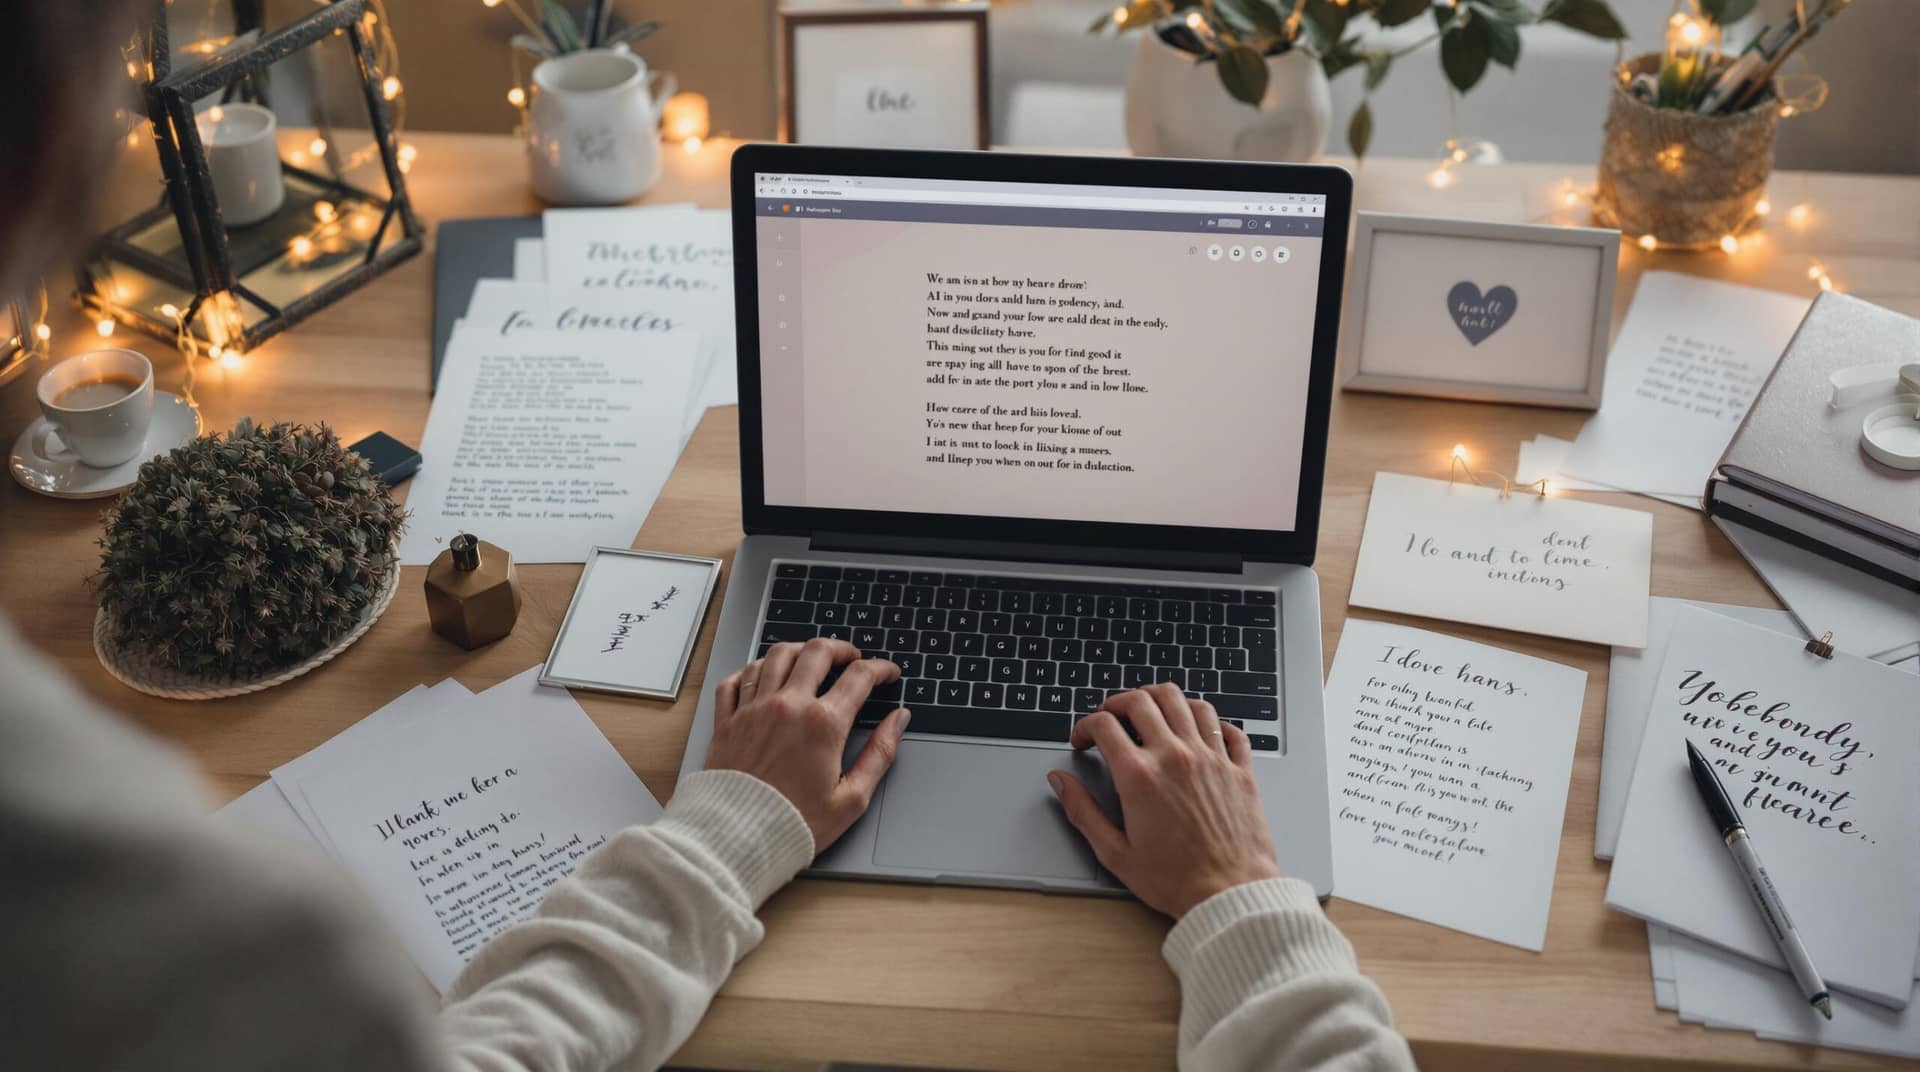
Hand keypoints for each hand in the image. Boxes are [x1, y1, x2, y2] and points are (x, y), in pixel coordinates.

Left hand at [704, 638, 910, 851]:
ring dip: (799, 650)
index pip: (859, 676)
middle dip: (841, 648)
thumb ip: (880, 754)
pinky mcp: (727, 721)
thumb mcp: (852, 798)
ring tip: (811, 658)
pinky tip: (762, 675)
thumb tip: (898, 722)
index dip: (881, 669)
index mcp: (822, 724)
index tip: (888, 673)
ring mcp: (753, 710)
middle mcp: (787, 706)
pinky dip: (752, 670)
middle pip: (817, 651)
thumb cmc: (793, 825)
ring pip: (776, 655)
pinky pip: (737, 679)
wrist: (736, 840)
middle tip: (852, 657)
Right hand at [1050, 683, 1282, 917]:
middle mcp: (1175, 757)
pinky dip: (1210, 720)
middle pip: (1141, 701)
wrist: (1231, 896)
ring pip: (1185, 701)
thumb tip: (1060, 782)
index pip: (1104, 724)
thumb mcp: (1115, 853)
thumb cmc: (1176, 881)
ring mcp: (1211, 758)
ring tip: (1151, 712)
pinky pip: (1227, 726)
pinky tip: (1199, 731)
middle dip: (1117, 703)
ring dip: (1162, 700)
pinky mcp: (1239, 769)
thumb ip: (1082, 812)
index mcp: (1140, 776)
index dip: (1084, 725)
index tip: (1083, 740)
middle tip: (1110, 718)